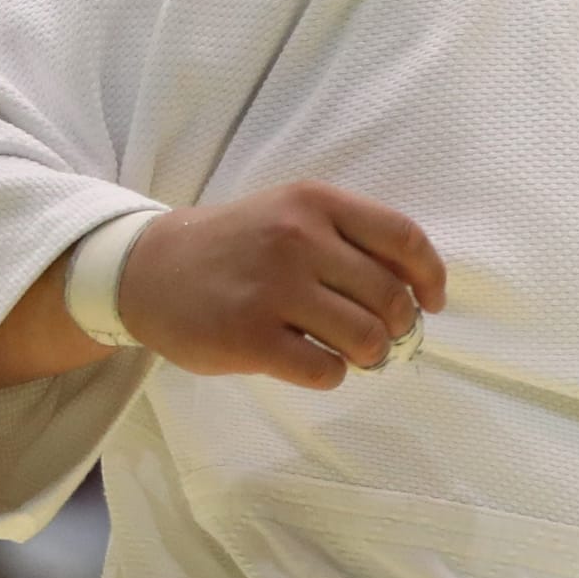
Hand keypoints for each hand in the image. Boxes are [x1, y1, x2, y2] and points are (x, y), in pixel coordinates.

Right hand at [117, 182, 448, 388]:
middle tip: (384, 337)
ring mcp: (272, 289)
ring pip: (365, 337)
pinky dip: (332, 374)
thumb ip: (352, 238)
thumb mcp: (292, 215)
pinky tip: (315, 364)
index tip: (432, 302)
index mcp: (316, 203)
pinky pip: (324, 370)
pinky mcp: (248, 337)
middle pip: (390, 296)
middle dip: (400, 326)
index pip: (404, 239)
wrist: (146, 269)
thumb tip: (420, 290)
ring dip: (372, 355)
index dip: (431, 277)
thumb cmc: (237, 246)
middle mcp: (298, 239)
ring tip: (356, 354)